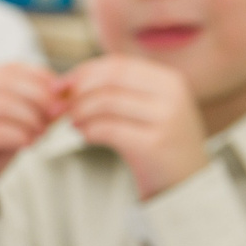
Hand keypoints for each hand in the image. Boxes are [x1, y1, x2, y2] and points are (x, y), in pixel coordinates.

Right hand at [0, 64, 65, 227]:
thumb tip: (66, 94)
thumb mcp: (16, 124)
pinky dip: (19, 136)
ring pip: (2, 104)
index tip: (62, 97)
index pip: (10, 68)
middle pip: (7, 83)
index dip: (41, 79)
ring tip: (42, 134)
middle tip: (56, 117)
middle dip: (39, 99)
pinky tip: (28, 145)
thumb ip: (37, 108)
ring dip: (31, 119)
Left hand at [64, 55, 207, 200]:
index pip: (116, 64)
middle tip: (62, 107)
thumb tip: (68, 81)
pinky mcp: (155, 144)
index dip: (83, 72)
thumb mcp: (145, 108)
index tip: (60, 87)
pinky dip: (89, 131)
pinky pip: (109, 129)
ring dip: (81, 112)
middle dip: (78, 91)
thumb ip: (116, 90)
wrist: (186, 181)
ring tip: (75, 123)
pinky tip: (86, 135)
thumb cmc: (156, 142)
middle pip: (109, 79)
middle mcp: (170, 95)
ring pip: (106, 102)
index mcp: (167, 80)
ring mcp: (165, 119)